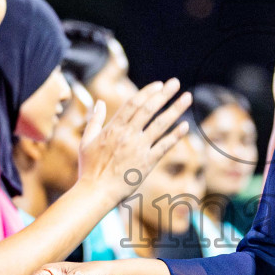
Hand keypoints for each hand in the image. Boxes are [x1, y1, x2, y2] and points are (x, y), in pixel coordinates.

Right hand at [77, 80, 191, 201]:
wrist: (96, 191)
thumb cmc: (89, 168)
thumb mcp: (86, 140)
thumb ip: (94, 120)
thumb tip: (98, 102)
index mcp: (113, 128)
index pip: (133, 103)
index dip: (147, 92)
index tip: (159, 84)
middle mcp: (127, 135)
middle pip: (149, 109)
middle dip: (164, 94)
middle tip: (175, 83)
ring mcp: (138, 148)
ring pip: (160, 124)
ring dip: (175, 109)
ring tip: (187, 97)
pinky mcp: (147, 162)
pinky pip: (164, 146)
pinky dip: (175, 135)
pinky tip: (185, 126)